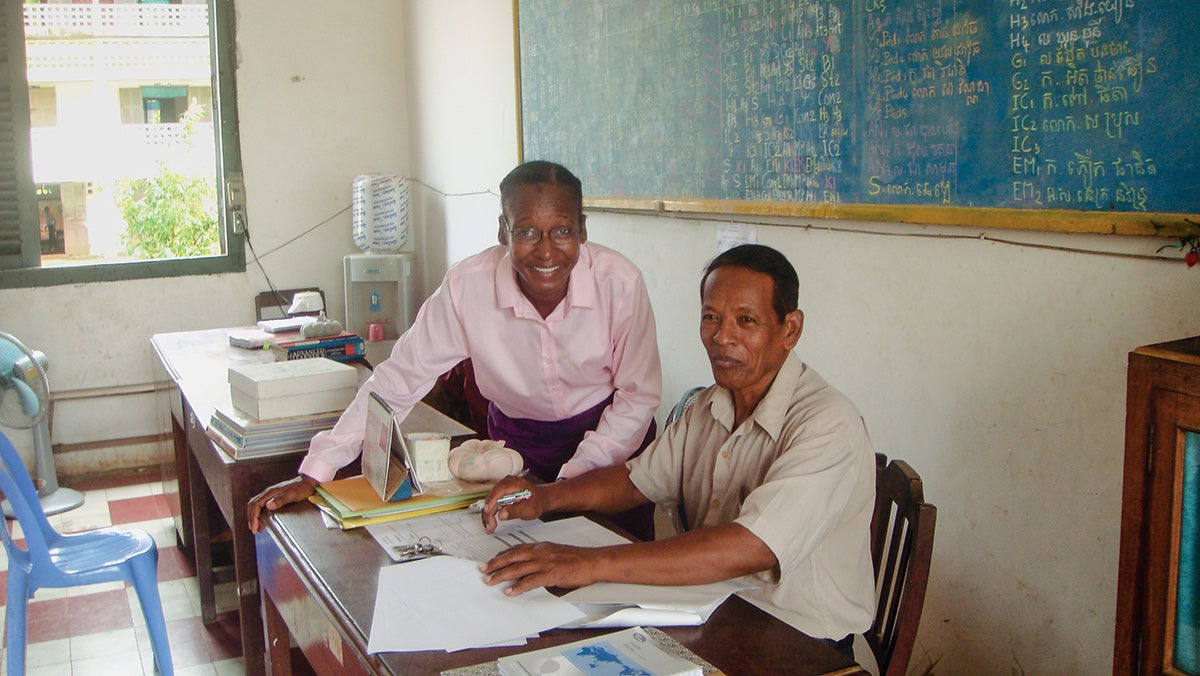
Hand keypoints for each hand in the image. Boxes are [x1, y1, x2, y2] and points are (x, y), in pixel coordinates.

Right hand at [247, 474, 317, 532]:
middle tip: (254, 530)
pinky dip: (258, 513)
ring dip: (254, 516)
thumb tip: (268, 505)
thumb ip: (281, 500)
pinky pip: (261, 505)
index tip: (255, 528)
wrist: (308, 482)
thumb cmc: (302, 489)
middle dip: (251, 518)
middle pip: (253, 505)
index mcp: (270, 493)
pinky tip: (263, 520)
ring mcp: (270, 494)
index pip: (256, 505)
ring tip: (257, 527)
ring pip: (256, 505)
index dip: (253, 517)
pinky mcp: (274, 496)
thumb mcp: (292, 495)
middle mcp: (268, 493)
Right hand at [480, 475, 541, 533]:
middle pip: (492, 497)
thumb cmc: (537, 502)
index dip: (491, 501)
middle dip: (489, 513)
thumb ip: (515, 511)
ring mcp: (503, 488)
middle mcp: (506, 483)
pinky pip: (492, 503)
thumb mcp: (529, 509)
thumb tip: (501, 514)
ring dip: (488, 515)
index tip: (487, 512)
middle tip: (490, 526)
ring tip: (490, 527)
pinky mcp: (501, 494)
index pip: (499, 491)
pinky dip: (491, 513)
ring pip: (490, 501)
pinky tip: (491, 522)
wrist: (541, 499)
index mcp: (515, 484)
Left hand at [480, 542, 600, 594]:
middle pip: (513, 557)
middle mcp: (540, 552)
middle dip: (496, 564)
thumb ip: (542, 557)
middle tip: (484, 569)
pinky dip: (519, 586)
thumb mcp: (556, 552)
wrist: (592, 561)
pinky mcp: (551, 574)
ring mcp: (545, 563)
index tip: (492, 560)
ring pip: (518, 568)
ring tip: (491, 581)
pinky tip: (510, 591)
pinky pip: (531, 581)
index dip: (502, 555)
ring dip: (502, 575)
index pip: (516, 549)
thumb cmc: (577, 558)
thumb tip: (530, 565)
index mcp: (541, 547)